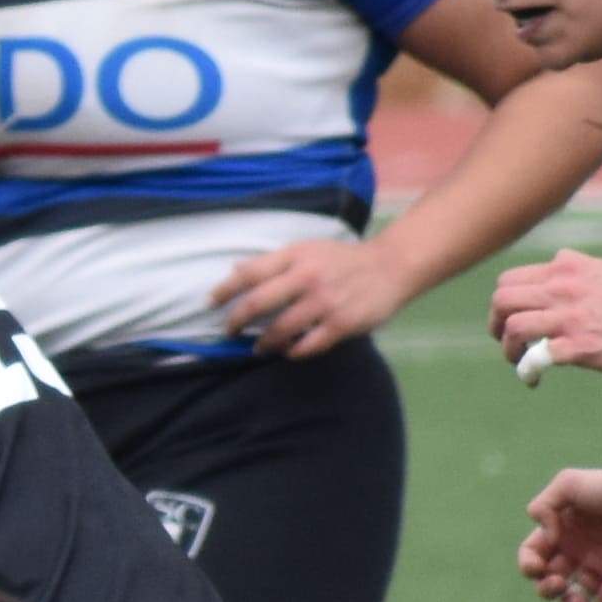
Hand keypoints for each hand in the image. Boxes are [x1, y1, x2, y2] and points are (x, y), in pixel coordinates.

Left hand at [210, 235, 413, 359]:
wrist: (391, 266)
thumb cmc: (343, 259)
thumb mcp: (308, 249)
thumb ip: (274, 262)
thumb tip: (236, 268)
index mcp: (296, 256)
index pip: (250, 273)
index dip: (225, 289)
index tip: (210, 303)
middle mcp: (307, 277)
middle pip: (258, 302)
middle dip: (237, 320)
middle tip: (230, 331)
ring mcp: (325, 302)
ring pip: (281, 329)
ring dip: (264, 342)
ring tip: (258, 348)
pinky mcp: (342, 324)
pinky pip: (309, 345)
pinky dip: (294, 352)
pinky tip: (289, 352)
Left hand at [488, 247, 601, 382]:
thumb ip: (571, 270)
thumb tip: (547, 276)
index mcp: (567, 266)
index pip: (511, 279)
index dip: (504, 302)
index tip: (511, 317)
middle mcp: (563, 287)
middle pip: (502, 301)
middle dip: (495, 323)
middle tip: (504, 339)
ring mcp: (569, 317)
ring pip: (512, 328)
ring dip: (508, 349)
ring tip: (516, 358)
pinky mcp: (577, 347)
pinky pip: (534, 359)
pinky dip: (526, 371)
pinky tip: (532, 379)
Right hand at [517, 456, 601, 601]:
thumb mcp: (568, 483)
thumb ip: (543, 505)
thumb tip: (548, 538)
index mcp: (561, 530)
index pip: (531, 555)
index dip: (528, 565)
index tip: (541, 564)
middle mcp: (579, 551)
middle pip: (548, 582)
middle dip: (546, 590)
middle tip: (559, 582)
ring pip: (575, 599)